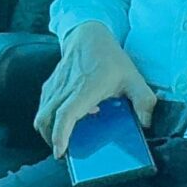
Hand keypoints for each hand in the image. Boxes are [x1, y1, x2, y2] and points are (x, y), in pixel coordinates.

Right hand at [34, 21, 157, 157]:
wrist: (88, 35)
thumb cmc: (110, 58)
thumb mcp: (133, 77)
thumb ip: (144, 100)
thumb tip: (146, 123)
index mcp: (86, 88)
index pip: (66, 114)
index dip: (60, 135)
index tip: (60, 151)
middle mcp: (66, 88)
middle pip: (45, 119)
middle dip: (51, 140)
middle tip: (64, 151)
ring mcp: (55, 87)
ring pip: (41, 115)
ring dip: (48, 130)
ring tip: (64, 139)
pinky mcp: (50, 86)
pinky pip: (43, 107)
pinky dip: (48, 119)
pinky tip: (65, 120)